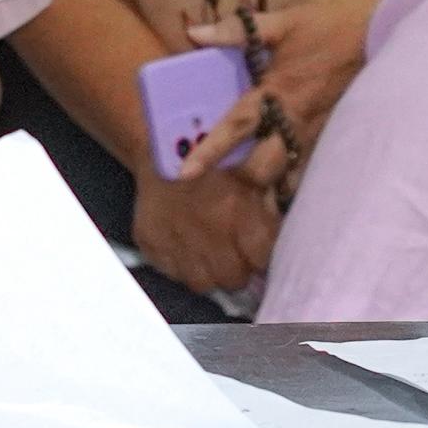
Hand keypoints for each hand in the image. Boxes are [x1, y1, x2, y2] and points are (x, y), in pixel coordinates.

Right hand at [132, 158, 278, 296]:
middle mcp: (206, 230)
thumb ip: (268, 206)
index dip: (261, 256)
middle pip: (234, 279)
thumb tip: (277, 236)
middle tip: (235, 255)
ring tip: (211, 255)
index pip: (261, 259)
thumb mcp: (252, 173)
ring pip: (203, 284)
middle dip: (238, 268)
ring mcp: (174, 240)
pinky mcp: (149, 241)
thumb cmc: (215, 157)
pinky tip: (187, 248)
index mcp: (236, 210)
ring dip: (210, 273)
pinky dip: (182, 266)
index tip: (256, 251)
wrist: (163, 144)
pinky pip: (173, 274)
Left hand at [185, 0, 381, 202]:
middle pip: (261, 168)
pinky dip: (289, 168)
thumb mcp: (281, 23)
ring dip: (264, 175)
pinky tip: (281, 160)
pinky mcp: (330, 133)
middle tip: (223, 166)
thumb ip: (236, 31)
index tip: (185, 172)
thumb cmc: (327, 26)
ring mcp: (315, 131)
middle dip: (239, 175)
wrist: (377, 32)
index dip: (209, 151)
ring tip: (248, 167)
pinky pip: (304, 161)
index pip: (235, 127)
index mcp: (276, 93)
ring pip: (284, 171)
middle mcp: (294, 120)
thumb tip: (195, 34)